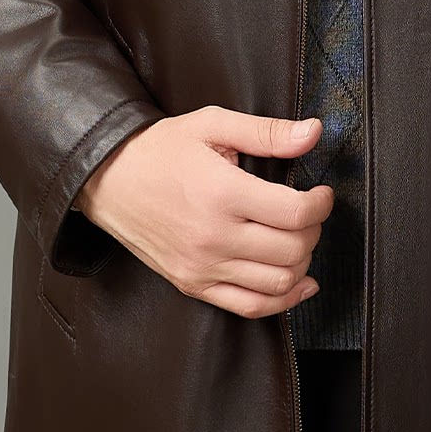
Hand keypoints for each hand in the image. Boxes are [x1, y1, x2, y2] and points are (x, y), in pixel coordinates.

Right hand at [74, 104, 332, 317]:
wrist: (108, 180)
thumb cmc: (160, 149)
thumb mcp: (212, 124)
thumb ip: (267, 131)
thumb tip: (313, 132)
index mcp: (222, 192)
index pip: (294, 213)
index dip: (321, 204)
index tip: (322, 193)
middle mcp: (214, 237)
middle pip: (291, 250)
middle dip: (313, 230)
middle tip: (309, 211)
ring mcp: (203, 267)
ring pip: (277, 283)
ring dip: (302, 262)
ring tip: (298, 238)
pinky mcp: (193, 285)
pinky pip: (250, 307)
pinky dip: (282, 301)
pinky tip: (298, 283)